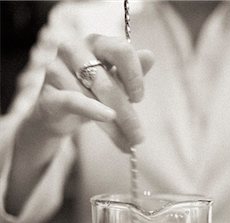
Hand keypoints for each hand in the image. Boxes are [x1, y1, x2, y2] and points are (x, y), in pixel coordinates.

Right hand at [34, 34, 153, 150]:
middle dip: (126, 112)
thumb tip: (150, 56)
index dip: (134, 75)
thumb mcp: (112, 82)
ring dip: (114, 124)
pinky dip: (93, 109)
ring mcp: (56, 69)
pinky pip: (74, 100)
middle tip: (139, 136)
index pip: (120, 50)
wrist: (55, 113)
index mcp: (94, 42)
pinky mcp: (47, 93)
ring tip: (127, 142)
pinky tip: (108, 117)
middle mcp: (72, 49)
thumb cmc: (87, 92)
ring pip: (93, 96)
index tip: (139, 99)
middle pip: (106, 80)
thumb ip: (129, 71)